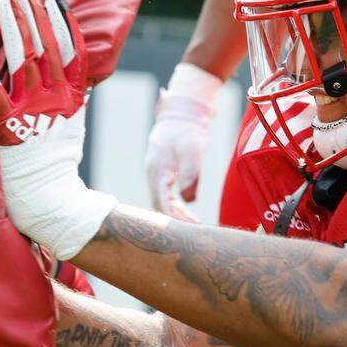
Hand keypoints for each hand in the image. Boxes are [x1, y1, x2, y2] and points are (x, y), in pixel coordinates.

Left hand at [0, 0, 115, 259]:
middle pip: (46, 47)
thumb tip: (66, 73)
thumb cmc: (57, 167)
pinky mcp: (11, 128)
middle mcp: (56, 101)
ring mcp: (34, 113)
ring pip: (24, 60)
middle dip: (32, 13)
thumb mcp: (71, 126)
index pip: (72, 52)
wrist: (55, 201)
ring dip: (13, 27)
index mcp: (71, 100)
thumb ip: (67, 98)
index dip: (64, 23)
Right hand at [144, 63, 221, 221]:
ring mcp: (155, 173)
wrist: (181, 113)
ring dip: (174, 214)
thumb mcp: (193, 151)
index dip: (172, 220)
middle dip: (174, 221)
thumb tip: (189, 200)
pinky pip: (163, 194)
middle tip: (193, 232)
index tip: (186, 232)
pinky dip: (173, 205)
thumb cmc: (188, 131)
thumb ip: (191, 174)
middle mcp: (153, 174)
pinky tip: (186, 211)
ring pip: (160, 201)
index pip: (161, 204)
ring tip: (192, 225)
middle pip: (159, 206)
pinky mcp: (161, 171)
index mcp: (158, 171)